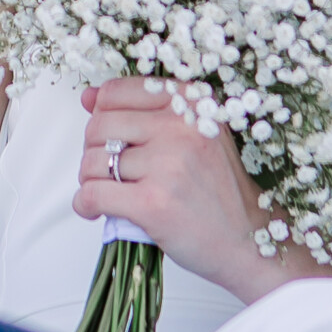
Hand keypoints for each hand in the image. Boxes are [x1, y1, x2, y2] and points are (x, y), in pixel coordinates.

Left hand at [71, 79, 294, 303]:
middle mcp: (181, 126)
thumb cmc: (217, 191)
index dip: (102, 116)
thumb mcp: (193, 136)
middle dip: (92, 151)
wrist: (247, 240)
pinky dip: (84, 205)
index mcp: (191, 102)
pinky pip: (93, 195)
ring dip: (88, 180)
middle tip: (108, 171)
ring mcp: (167, 164)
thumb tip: (88, 97)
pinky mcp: (153, 203)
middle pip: (99, 126)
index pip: (117, 92)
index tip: (110, 138)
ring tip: (108, 192)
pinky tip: (95, 210)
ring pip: (92, 162)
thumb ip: (142, 112)